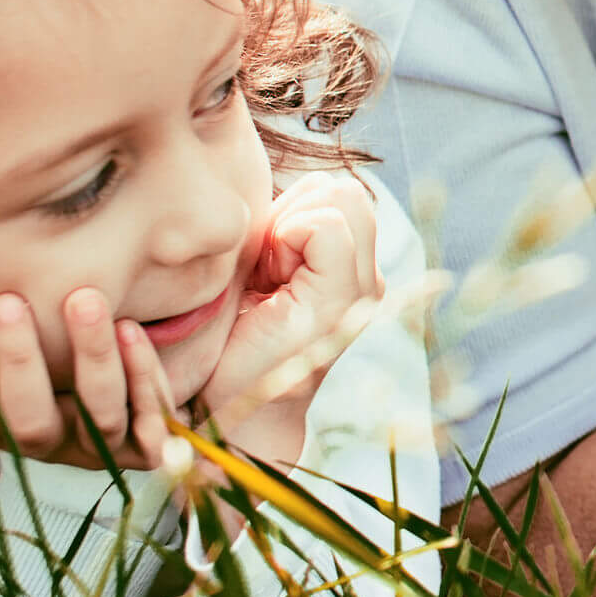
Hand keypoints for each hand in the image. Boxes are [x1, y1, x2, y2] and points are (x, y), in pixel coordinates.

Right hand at [0, 289, 176, 469]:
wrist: (126, 386)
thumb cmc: (46, 361)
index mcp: (1, 428)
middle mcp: (48, 446)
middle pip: (28, 423)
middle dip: (18, 360)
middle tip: (8, 301)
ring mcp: (99, 450)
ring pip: (98, 416)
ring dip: (91, 356)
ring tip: (84, 300)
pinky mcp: (147, 445)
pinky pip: (150, 420)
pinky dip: (143, 375)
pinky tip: (130, 330)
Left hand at [196, 171, 381, 429]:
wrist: (226, 410)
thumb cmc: (227, 341)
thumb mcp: (261, 271)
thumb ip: (284, 232)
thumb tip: (280, 185)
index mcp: (353, 273)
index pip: (339, 193)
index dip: (294, 209)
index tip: (263, 261)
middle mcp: (369, 281)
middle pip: (345, 190)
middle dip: (294, 211)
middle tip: (263, 265)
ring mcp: (361, 292)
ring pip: (340, 200)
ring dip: (288, 226)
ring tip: (265, 276)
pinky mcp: (339, 302)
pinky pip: (326, 227)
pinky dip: (287, 239)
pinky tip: (267, 281)